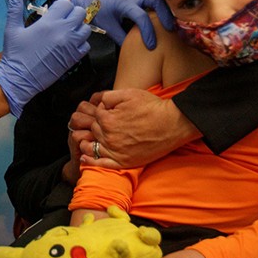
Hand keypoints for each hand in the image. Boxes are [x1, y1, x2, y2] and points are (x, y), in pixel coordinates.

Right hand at [0, 0, 90, 116]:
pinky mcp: (73, 58)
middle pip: (80, 13)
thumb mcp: (12, 29)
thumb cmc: (15, 54)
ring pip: (86, 28)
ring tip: (67, 33)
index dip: (61, 6)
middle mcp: (62, 31)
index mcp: (48, 22)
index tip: (55, 12)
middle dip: (73, 14)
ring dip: (79, 28)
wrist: (19, 79)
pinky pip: (86, 45)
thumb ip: (15, 8)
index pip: (66, 3)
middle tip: (64, 21)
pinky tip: (70, 46)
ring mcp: (70, 45)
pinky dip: (81, 44)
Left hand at [70, 0, 174, 48]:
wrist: (91, 0)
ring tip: (170, 25)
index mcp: (124, 4)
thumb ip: (122, 38)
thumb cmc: (98, 12)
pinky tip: (164, 19)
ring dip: (165, 10)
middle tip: (169, 29)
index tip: (151, 46)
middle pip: (155, 0)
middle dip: (165, 14)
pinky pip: (153, 0)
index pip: (141, 16)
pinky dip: (161, 8)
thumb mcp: (109, 28)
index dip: (148, 32)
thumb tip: (134, 50)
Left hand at [78, 89, 199, 168]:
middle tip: (111, 122)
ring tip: (89, 139)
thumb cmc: (152, 108)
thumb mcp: (128, 93)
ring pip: (92, 147)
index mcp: (107, 120)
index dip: (103, 111)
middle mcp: (109, 137)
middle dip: (98, 125)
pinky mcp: (124, 162)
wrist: (172, 124)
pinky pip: (102, 164)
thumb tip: (97, 103)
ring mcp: (116, 151)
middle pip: (93, 130)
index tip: (113, 111)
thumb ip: (107, 96)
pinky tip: (85, 158)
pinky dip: (91, 161)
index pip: (95, 115)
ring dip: (88, 142)